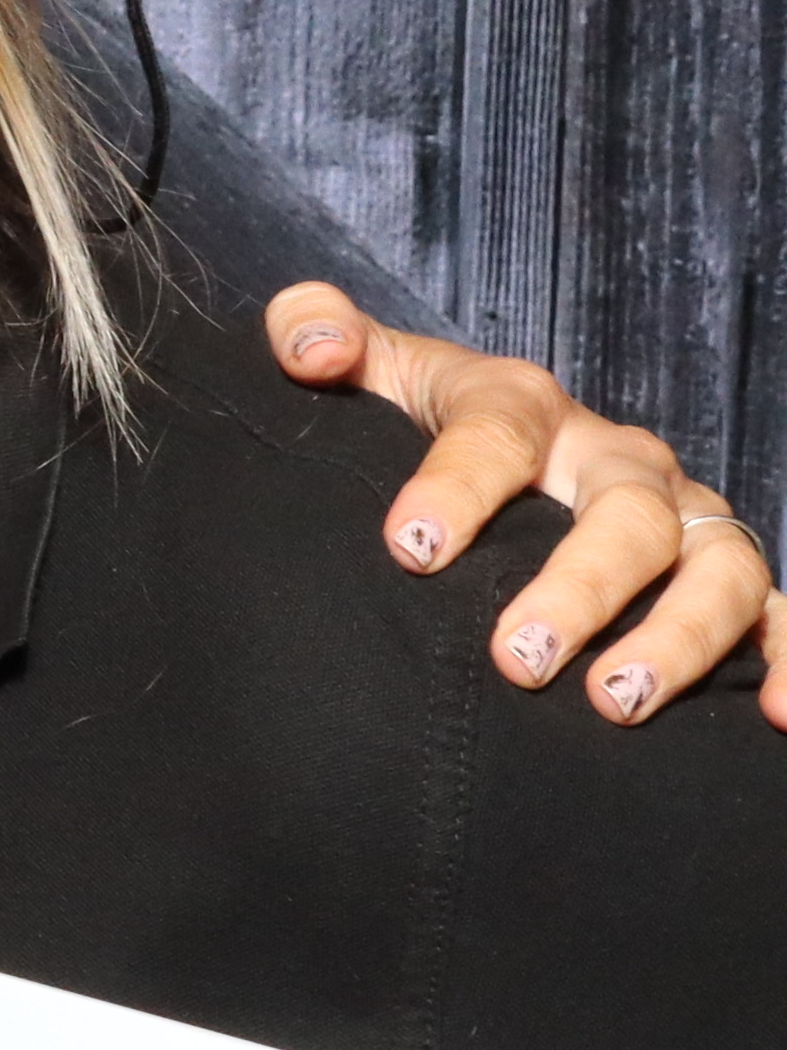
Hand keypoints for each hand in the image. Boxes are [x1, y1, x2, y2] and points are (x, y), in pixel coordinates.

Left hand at [268, 285, 776, 728]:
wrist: (491, 458)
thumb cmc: (416, 422)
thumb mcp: (366, 372)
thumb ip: (314, 331)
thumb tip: (309, 344)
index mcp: (523, 404)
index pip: (498, 433)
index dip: (457, 487)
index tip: (411, 549)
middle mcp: (620, 459)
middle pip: (624, 514)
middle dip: (577, 588)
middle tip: (515, 659)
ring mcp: (685, 520)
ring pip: (716, 569)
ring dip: (679, 637)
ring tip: (613, 704)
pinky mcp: (724, 579)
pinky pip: (780, 618)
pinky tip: (778, 718)